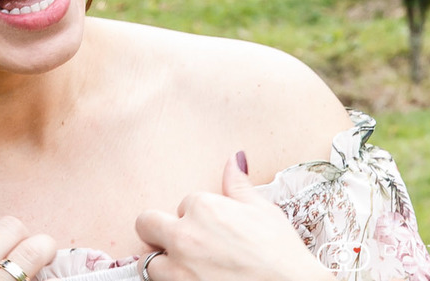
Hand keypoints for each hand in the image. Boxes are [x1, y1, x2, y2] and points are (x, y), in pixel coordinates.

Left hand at [134, 153, 331, 280]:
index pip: (183, 204)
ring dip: (163, 263)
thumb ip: (238, 185)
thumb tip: (234, 159)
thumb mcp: (263, 211)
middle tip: (181, 244)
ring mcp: (179, 268)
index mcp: (203, 207)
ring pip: (148, 261)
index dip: (197, 217)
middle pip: (146, 224)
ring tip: (189, 268)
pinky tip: (193, 279)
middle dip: (158, 231)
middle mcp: (184, 235)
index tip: (214, 230)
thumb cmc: (283, 256)